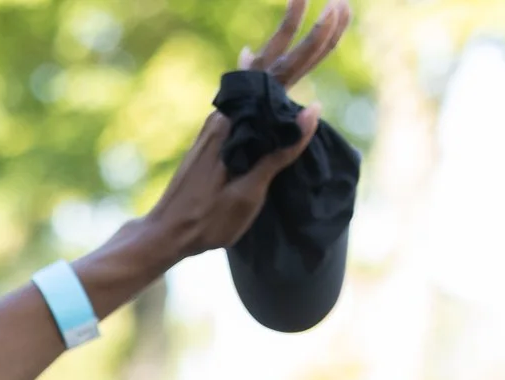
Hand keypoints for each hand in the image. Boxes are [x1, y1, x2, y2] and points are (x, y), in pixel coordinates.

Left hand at [138, 0, 351, 261]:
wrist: (163, 232)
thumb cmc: (206, 221)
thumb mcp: (247, 194)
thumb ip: (278, 152)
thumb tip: (314, 108)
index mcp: (238, 126)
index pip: (284, 75)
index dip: (313, 44)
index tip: (337, 13)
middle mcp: (227, 114)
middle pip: (274, 65)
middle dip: (309, 35)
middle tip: (340, 6)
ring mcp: (220, 120)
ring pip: (259, 74)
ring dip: (285, 46)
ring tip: (301, 18)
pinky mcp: (216, 131)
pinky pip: (242, 89)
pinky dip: (254, 68)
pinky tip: (249, 54)